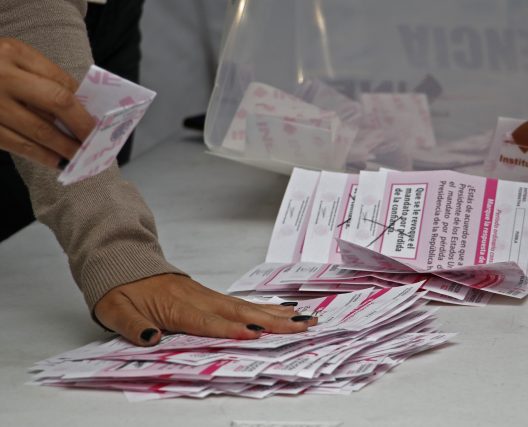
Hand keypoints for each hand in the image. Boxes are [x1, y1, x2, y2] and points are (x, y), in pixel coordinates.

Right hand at [0, 38, 94, 167]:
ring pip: (37, 130)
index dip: (83, 104)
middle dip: (82, 126)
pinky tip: (55, 162)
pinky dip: (40, 156)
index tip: (99, 122)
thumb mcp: (14, 59)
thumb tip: (82, 106)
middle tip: (96, 142)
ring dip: (65, 148)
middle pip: (56, 103)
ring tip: (81, 157)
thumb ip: (45, 77)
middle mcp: (2, 76)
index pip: (61, 81)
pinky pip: (16, 145)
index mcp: (14, 53)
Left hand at [94, 274, 317, 345]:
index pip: (207, 321)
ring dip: (276, 314)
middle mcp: (199, 299)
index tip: (254, 335)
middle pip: (240, 311)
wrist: (124, 264)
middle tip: (300, 325)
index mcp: (176, 305)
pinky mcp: (211, 296)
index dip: (230, 329)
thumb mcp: (115, 310)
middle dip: (272, 321)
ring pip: (246, 306)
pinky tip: (282, 311)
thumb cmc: (122, 290)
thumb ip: (132, 326)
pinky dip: (264, 308)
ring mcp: (208, 295)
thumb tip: (151, 339)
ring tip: (303, 319)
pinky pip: (241, 303)